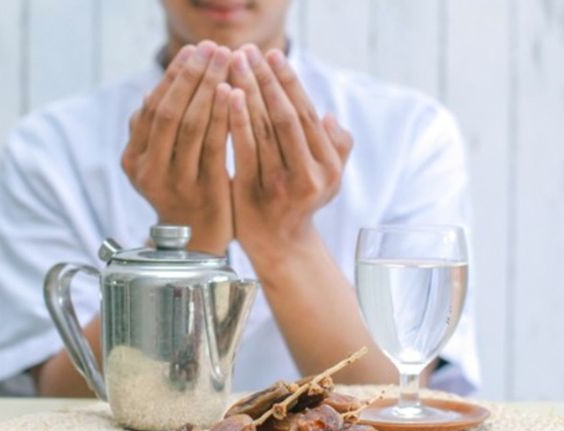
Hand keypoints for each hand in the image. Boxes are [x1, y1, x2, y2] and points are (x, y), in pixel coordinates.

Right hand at [121, 42, 233, 254]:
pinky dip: (222, 117)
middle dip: (192, 76)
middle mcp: (149, 171)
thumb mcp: (159, 165)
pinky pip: (214, 146)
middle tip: (212, 49)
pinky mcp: (205, 192)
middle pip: (169, 112)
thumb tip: (154, 91)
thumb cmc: (184, 194)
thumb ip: (154, 134)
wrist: (200, 244)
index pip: (152, 108)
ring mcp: (176, 183)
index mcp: (134, 160)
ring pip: (190, 126)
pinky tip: (233, 94)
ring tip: (226, 62)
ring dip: (209, 88)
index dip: (173, 77)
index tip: (193, 52)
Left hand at [227, 44, 352, 267]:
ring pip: (264, 129)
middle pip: (286, 117)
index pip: (308, 114)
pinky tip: (226, 95)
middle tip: (248, 51)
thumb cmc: (301, 203)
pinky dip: (236, 119)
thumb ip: (337, 147)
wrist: (280, 246)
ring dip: (248, 91)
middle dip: (266, 80)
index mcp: (329, 166)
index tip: (273, 55)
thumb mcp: (329, 179)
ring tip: (234, 64)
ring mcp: (282, 186)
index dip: (289, 82)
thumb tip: (329, 117)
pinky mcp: (255, 193)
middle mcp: (310, 175)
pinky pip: (245, 149)